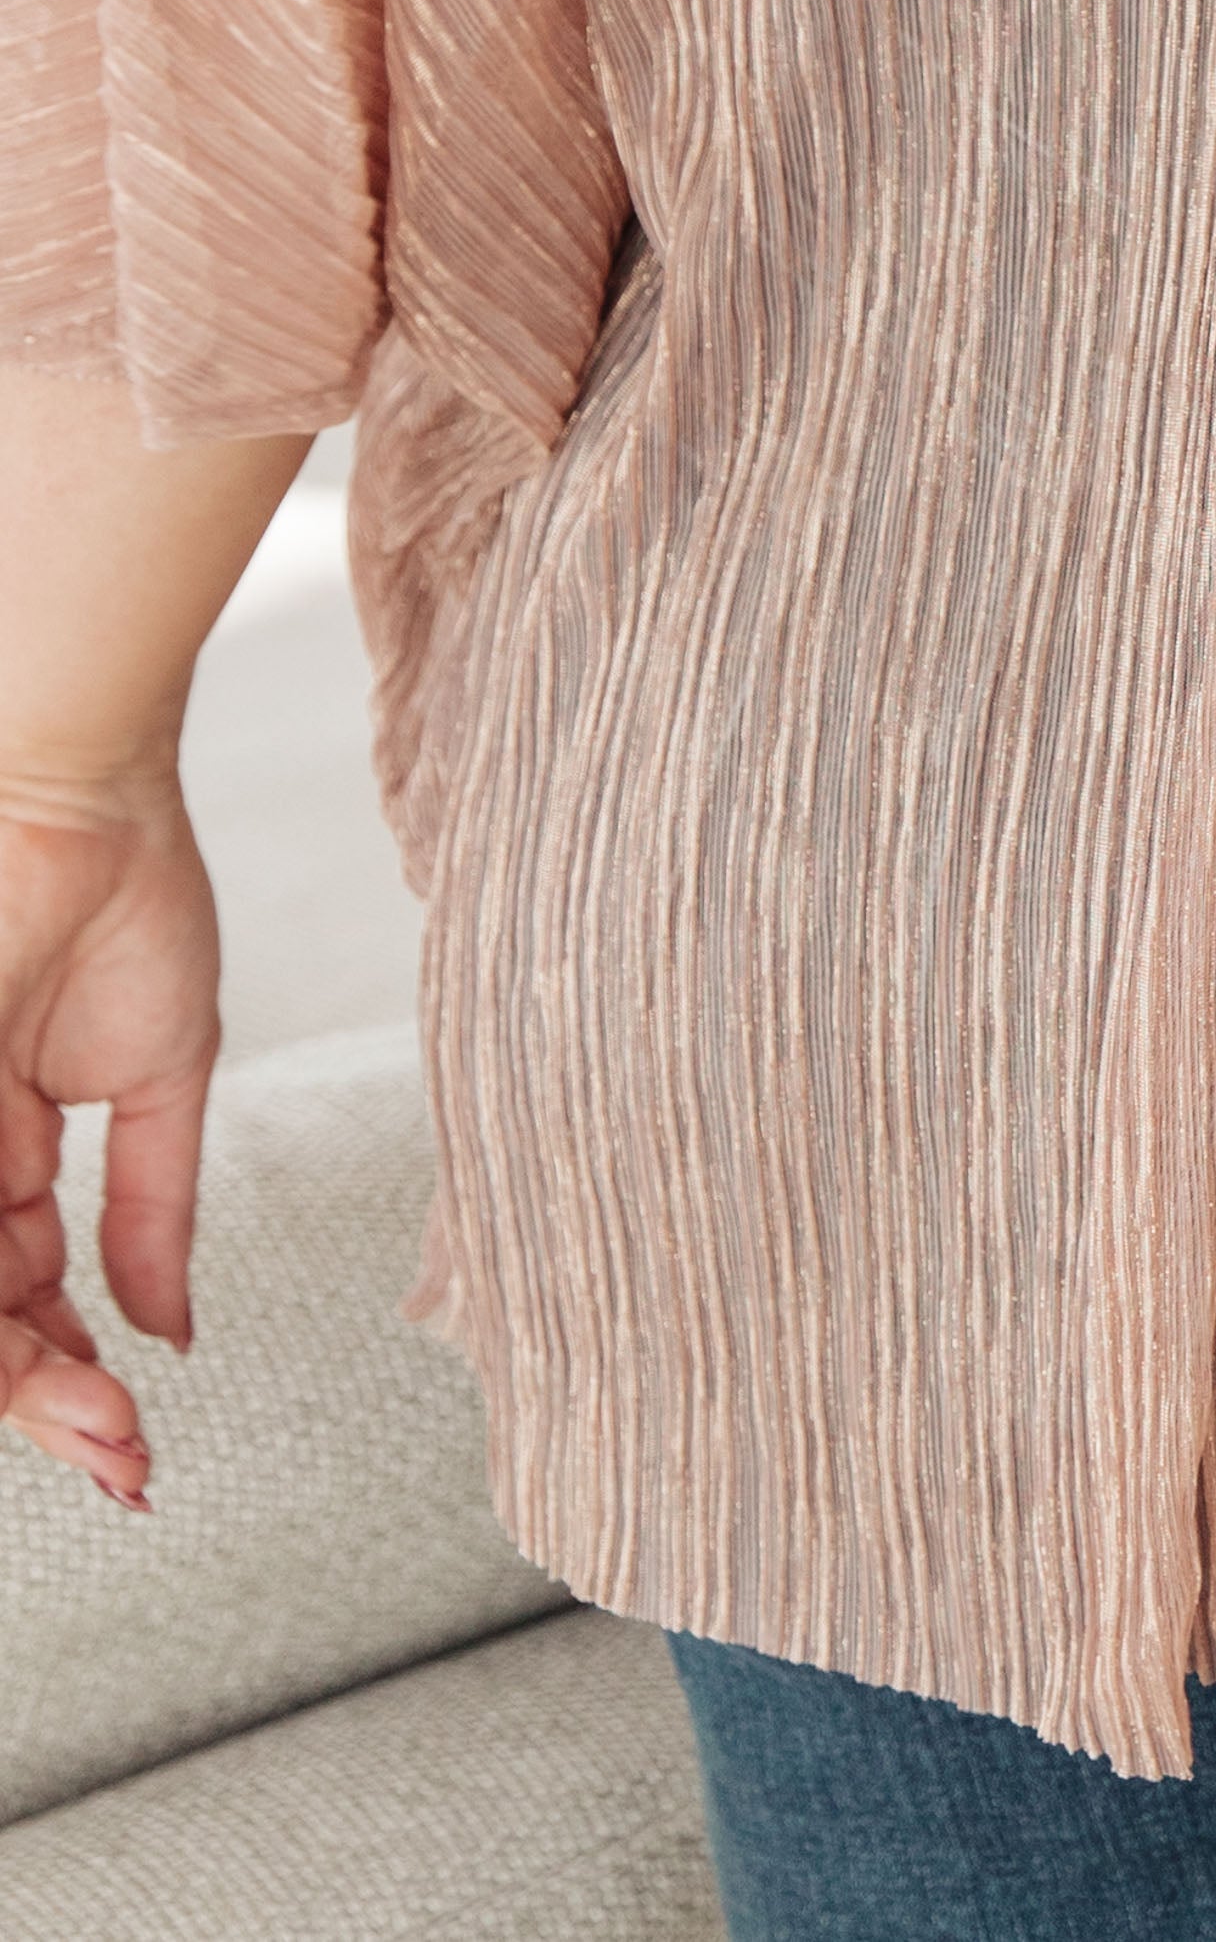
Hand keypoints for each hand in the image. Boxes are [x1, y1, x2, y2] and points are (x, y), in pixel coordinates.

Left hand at [1, 783, 221, 1506]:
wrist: (76, 791)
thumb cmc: (124, 889)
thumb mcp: (164, 1071)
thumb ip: (159, 1205)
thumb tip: (172, 1326)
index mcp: (10, 1143)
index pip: (23, 1297)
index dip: (73, 1375)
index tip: (129, 1436)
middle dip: (51, 1403)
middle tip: (119, 1453)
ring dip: (24, 1383)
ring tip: (99, 1430)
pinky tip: (39, 1360)